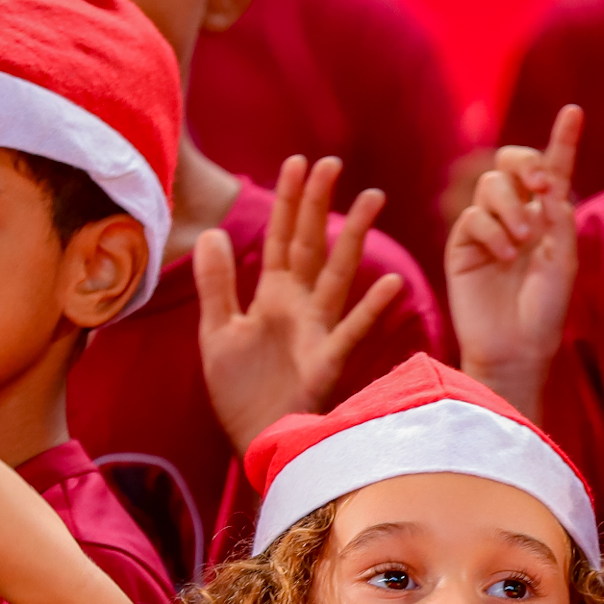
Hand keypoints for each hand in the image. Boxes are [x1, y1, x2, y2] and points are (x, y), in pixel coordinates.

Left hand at [196, 154, 408, 449]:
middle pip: (313, 245)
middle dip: (320, 204)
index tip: (297, 163)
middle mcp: (300, 306)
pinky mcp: (327, 362)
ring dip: (354, 237)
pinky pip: (351, 331)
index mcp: (273, 296)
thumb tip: (212, 233)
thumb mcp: (216, 333)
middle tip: (332, 164)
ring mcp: (318, 331)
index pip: (284, 238)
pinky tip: (390, 284)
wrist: (253, 441)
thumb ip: (217, 285)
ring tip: (371, 199)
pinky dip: (371, 309)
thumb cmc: (240, 393)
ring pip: (338, 274)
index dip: (290, 201)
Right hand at [444, 105, 579, 406]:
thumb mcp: (563, 261)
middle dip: (525, 163)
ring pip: (490, 185)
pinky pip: (472, 216)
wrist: (515, 349)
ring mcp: (487, 229)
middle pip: (510, 164)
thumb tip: (548, 180)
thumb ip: (559, 218)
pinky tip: (503, 254)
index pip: (553, 171)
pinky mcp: (462, 245)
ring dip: (510, 205)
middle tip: (540, 184)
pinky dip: (491, 229)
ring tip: (522, 240)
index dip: (562, 140)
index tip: (574, 111)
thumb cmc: (545, 311)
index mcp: (546, 217)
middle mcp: (516, 216)